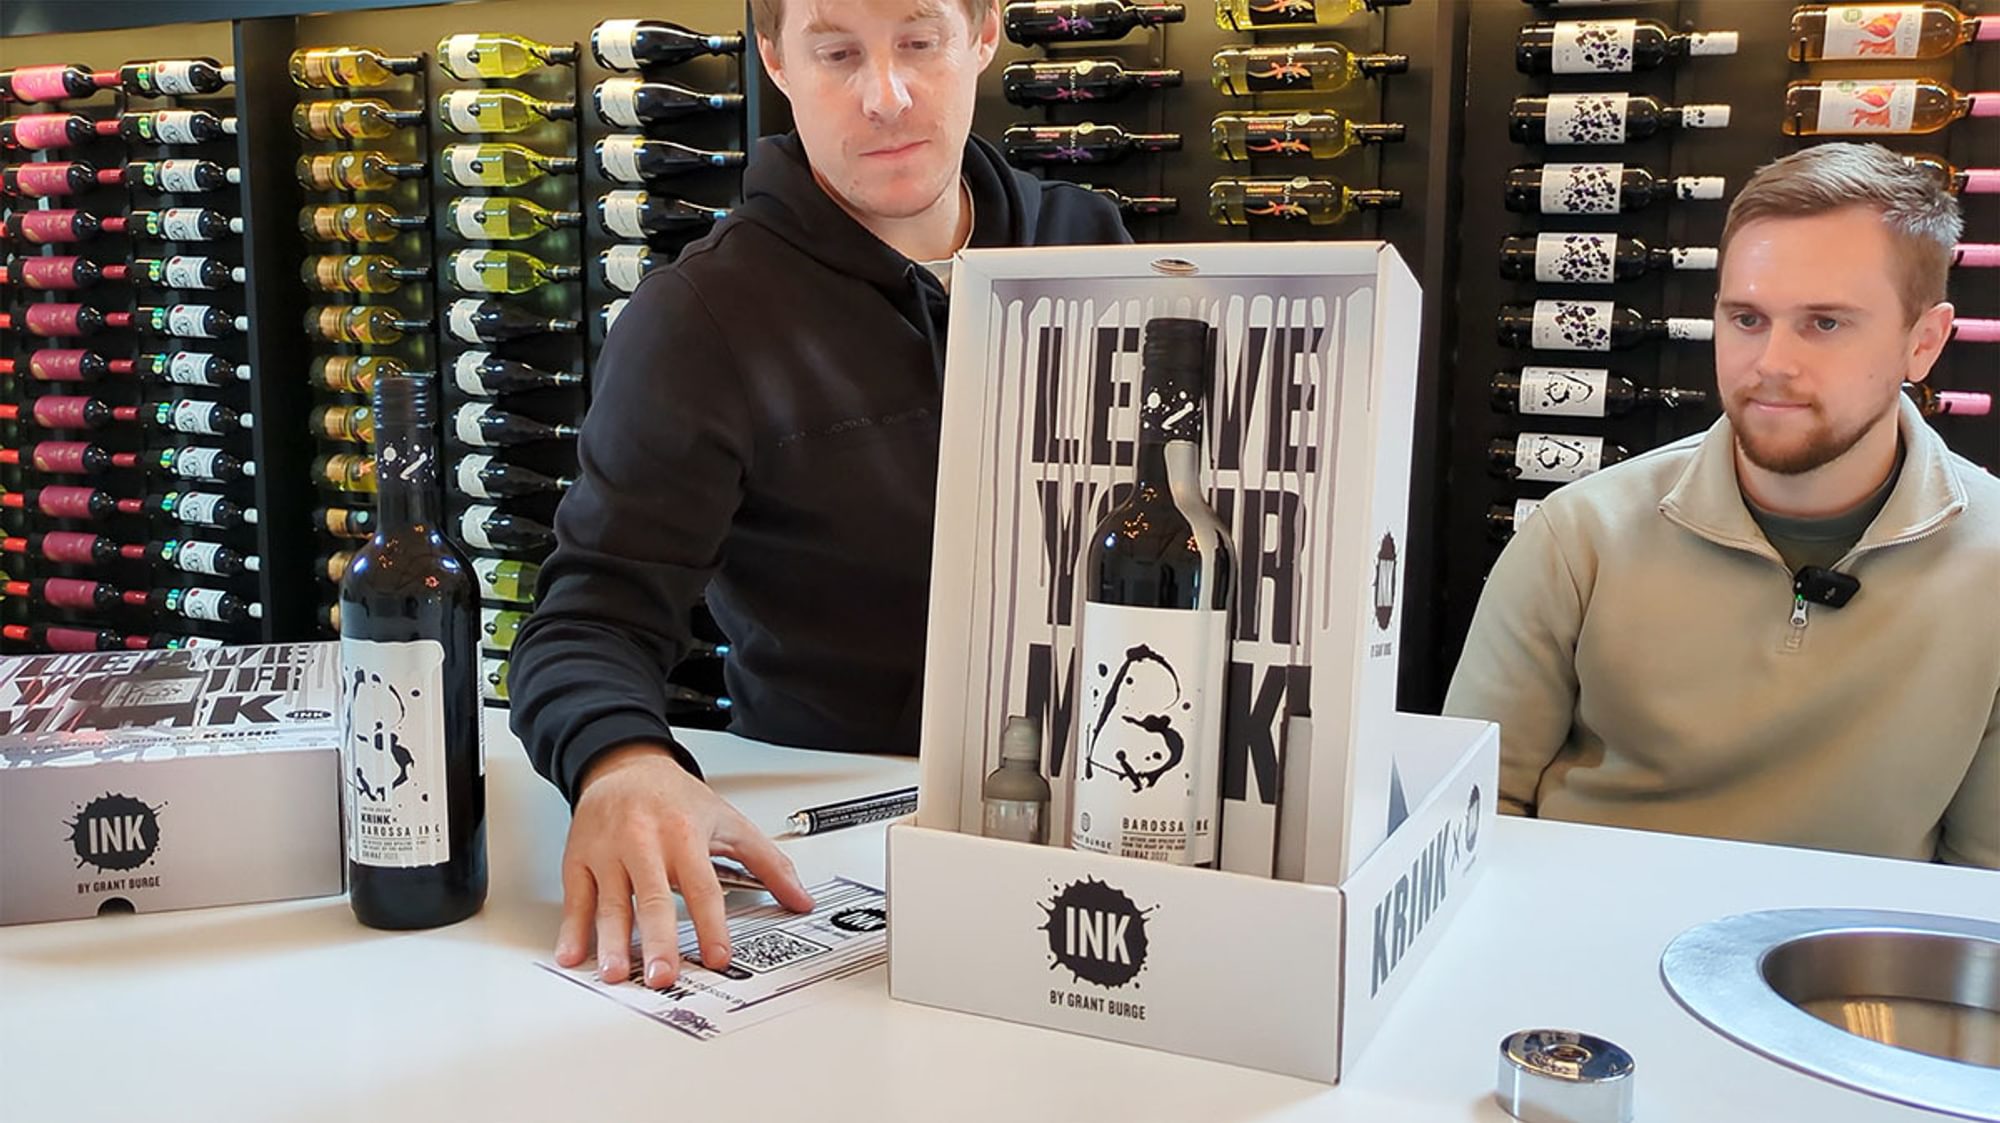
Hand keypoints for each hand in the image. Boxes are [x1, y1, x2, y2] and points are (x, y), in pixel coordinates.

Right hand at [555, 742, 814, 987]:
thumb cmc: (675, 798)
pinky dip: (572, 930)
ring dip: (612, 941)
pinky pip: (577, 898)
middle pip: (653, 898)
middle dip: (657, 940)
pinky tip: (572, 955)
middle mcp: (644, 842)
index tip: (718, 957)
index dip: (711, 925)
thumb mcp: (728, 821)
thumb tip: (799, 898)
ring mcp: (609, 851)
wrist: (625, 764)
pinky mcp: (580, 858)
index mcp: (684, 835)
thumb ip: (768, 862)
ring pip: (611, 902)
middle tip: (662, 976)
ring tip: (616, 973)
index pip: (702, 887)